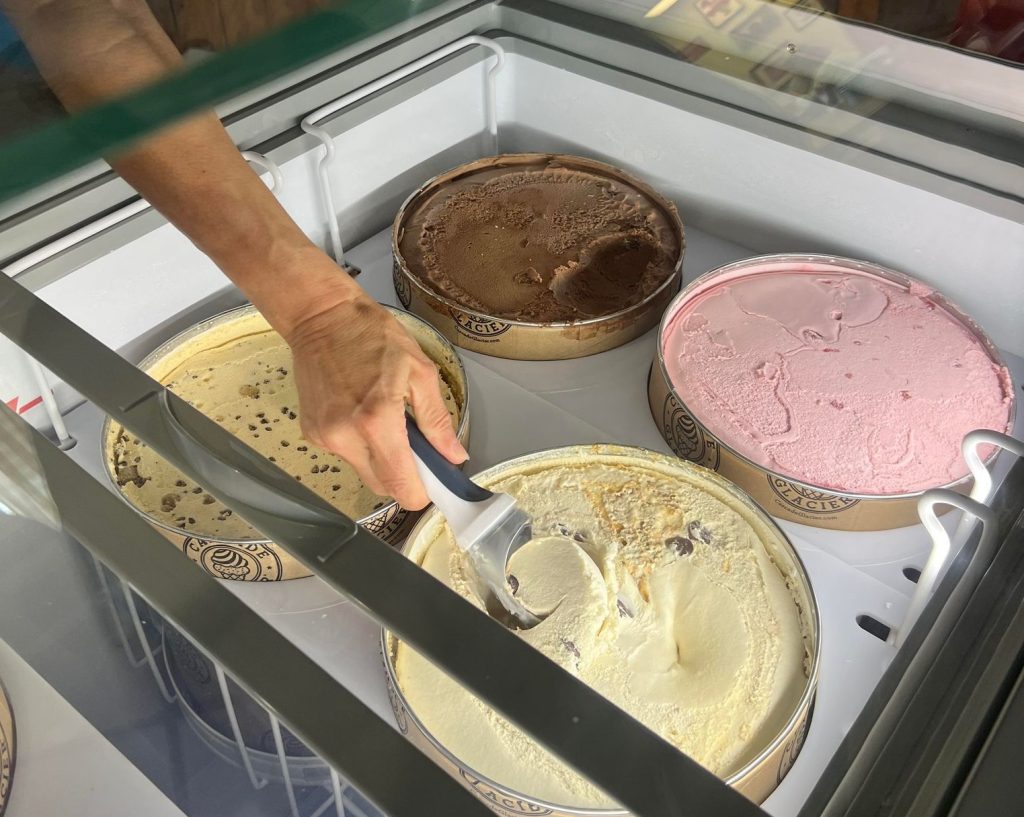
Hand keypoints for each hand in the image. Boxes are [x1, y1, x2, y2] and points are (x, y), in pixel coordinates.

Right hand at [282, 285, 467, 510]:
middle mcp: (345, 436)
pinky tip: (361, 414)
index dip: (421, 492)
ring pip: (363, 471)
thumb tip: (454, 456)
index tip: (433, 480)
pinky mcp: (311, 433)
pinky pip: (345, 455)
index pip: (400, 486)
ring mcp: (324, 437)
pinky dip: (360, 445)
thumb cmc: (373, 336)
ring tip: (386, 422)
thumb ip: (436, 421)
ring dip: (380, 459)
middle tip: (415, 448)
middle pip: (382, 486)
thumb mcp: (419, 372)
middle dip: (403, 476)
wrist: (321, 317)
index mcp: (376, 421)